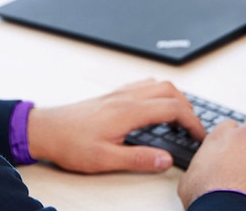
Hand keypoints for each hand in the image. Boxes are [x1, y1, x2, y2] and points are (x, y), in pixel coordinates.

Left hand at [26, 79, 204, 172]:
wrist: (46, 129)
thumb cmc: (70, 143)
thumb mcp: (105, 159)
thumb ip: (138, 159)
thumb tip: (165, 160)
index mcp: (128, 111)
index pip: (172, 108)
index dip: (192, 121)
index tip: (199, 135)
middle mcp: (126, 97)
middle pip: (170, 90)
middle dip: (188, 107)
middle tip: (194, 127)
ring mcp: (119, 93)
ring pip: (158, 84)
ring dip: (175, 97)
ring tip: (180, 118)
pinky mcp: (113, 95)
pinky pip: (144, 85)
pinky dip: (159, 93)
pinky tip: (156, 107)